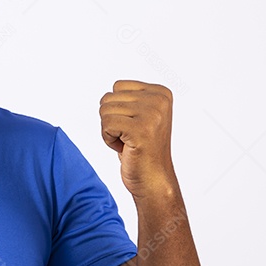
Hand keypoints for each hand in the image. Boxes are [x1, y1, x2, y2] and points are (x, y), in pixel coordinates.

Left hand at [99, 80, 176, 198]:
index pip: (117, 87)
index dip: (118, 109)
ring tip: (128, 142)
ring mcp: (151, 114)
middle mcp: (159, 99)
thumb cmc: (142, 149)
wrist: (153, 179)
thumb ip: (129, 99)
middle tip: (130, 137)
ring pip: (104, 111)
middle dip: (111, 120)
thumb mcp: (140, 116)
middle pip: (108, 98)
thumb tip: (107, 93)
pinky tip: (125, 148)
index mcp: (161, 92)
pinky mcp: (140, 129)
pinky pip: (105, 125)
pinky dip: (108, 140)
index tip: (134, 126)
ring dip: (109, 131)